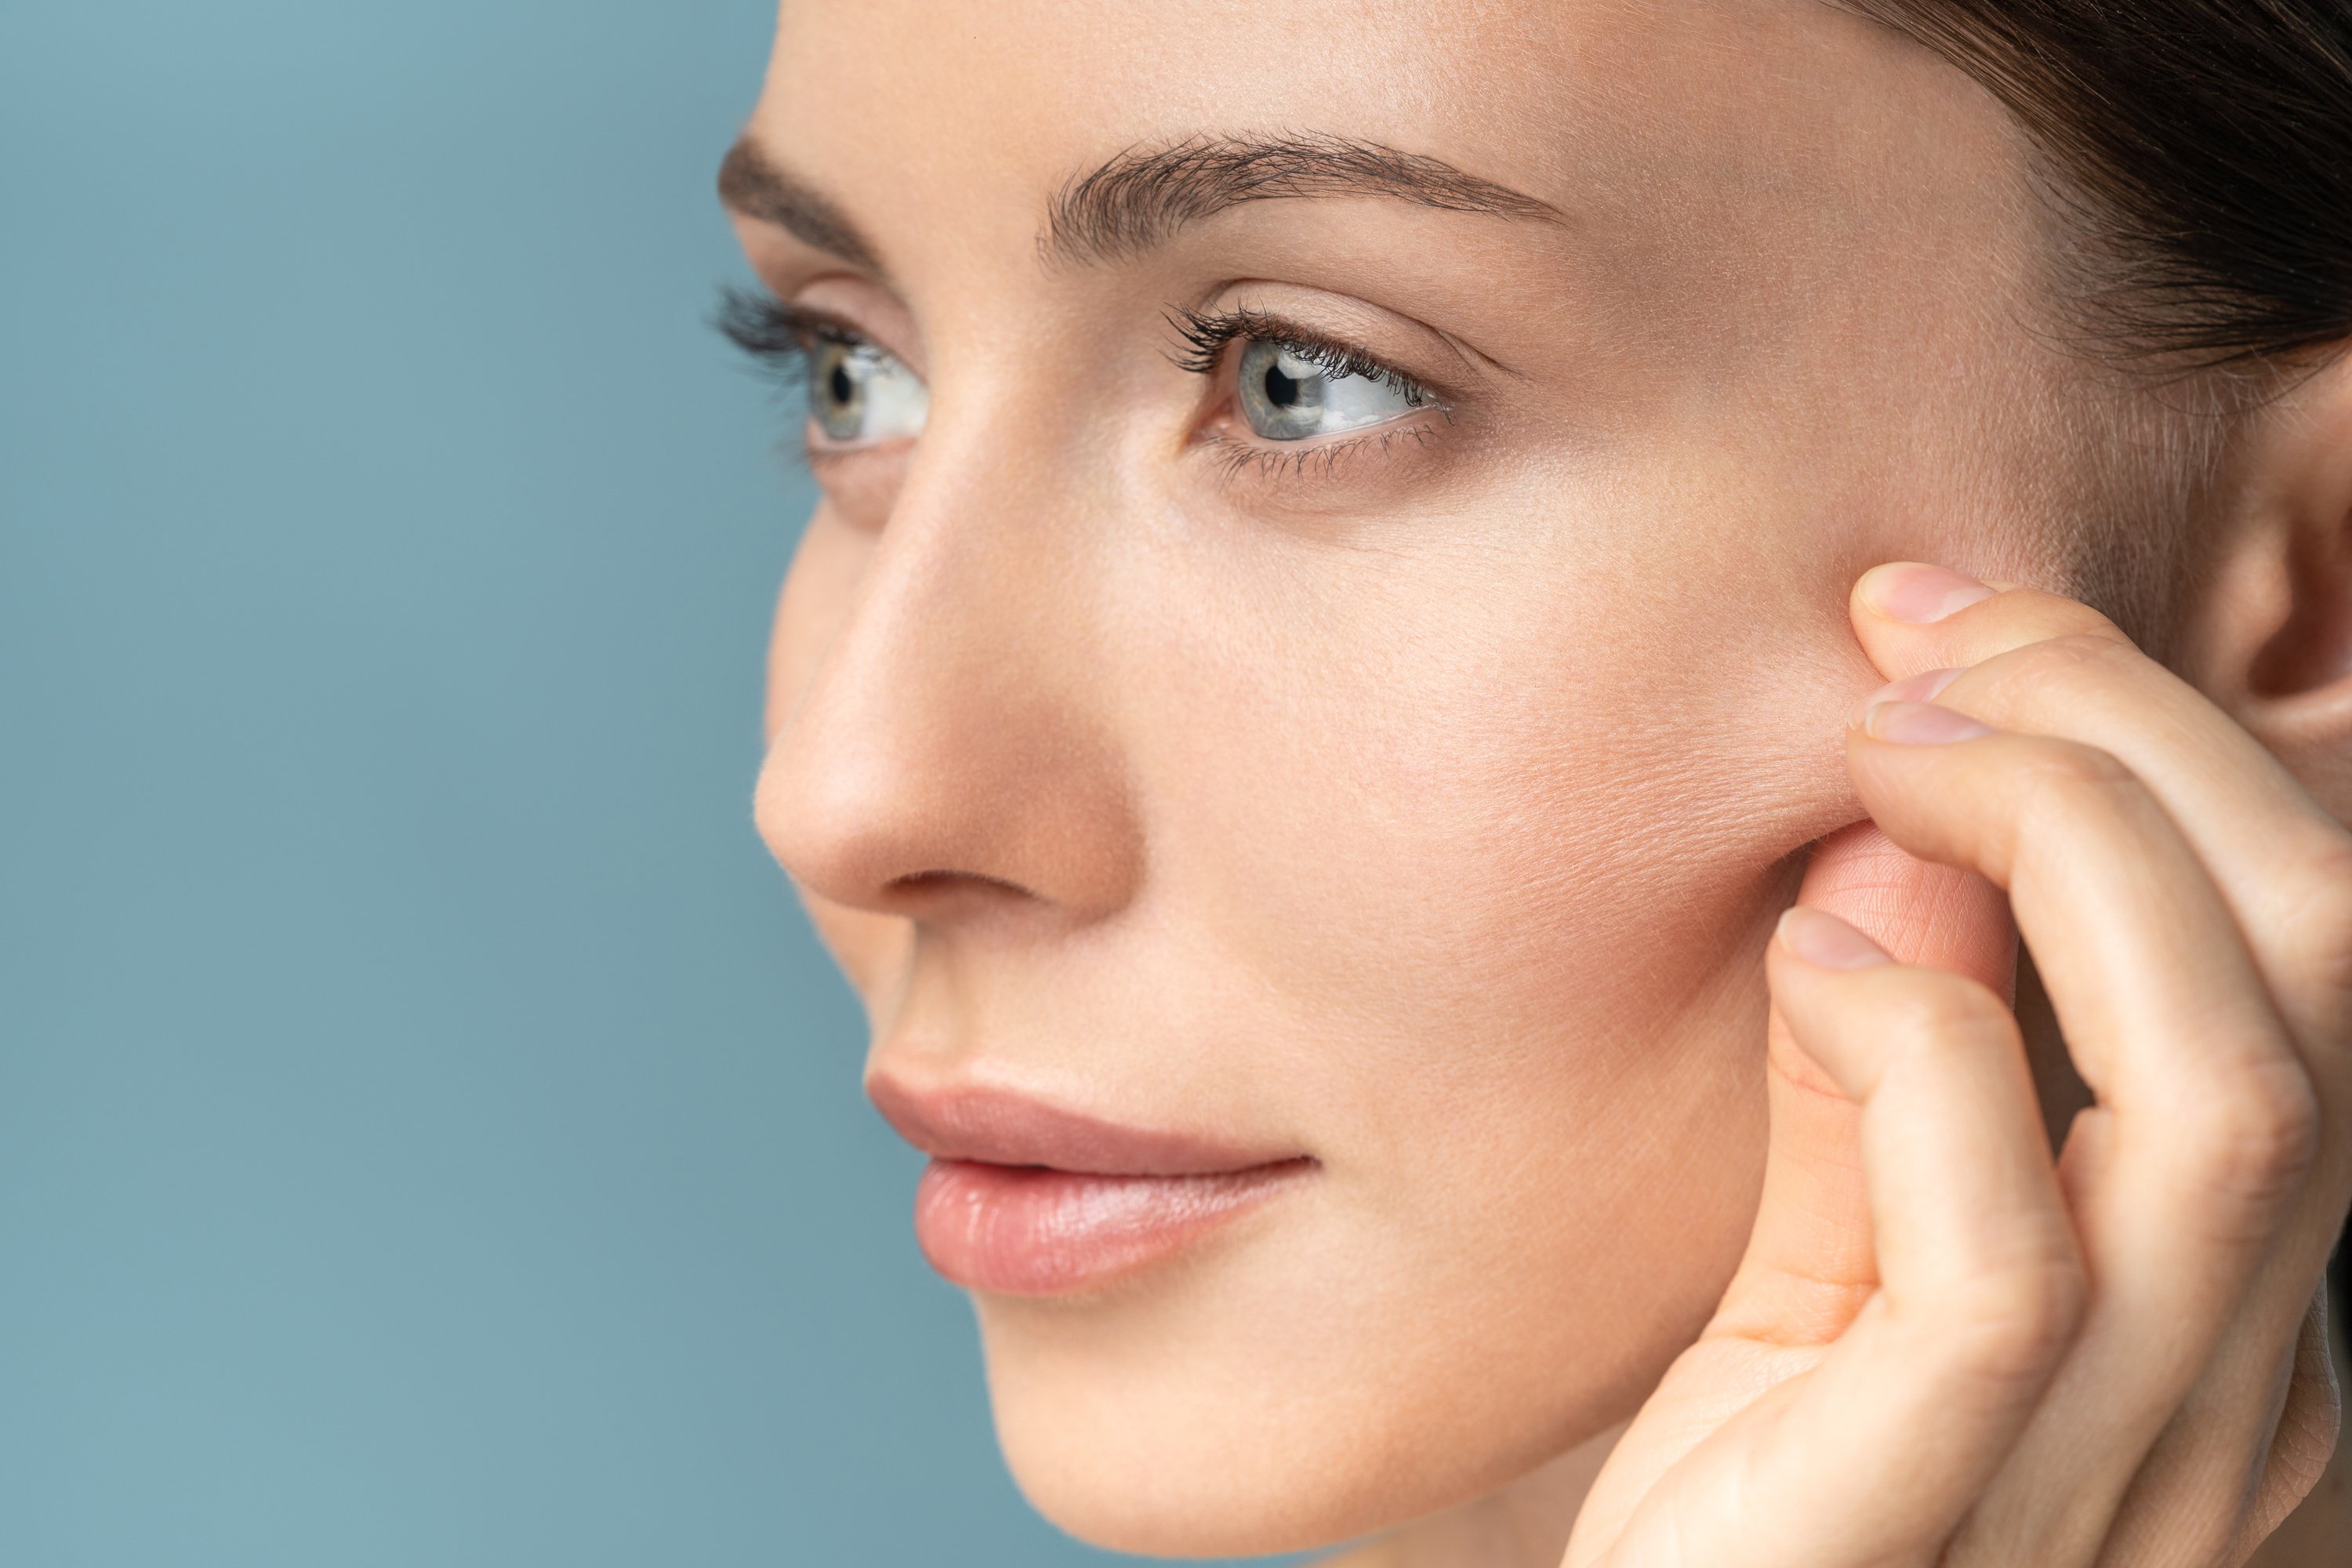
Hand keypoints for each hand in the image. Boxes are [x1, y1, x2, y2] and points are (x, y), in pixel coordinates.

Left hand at [1564, 565, 2350, 1567]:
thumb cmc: (1753, 1521)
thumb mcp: (1827, 1286)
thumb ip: (1883, 1093)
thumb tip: (1906, 843)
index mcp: (2242, 1317)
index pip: (2319, 973)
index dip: (2174, 753)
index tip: (1967, 631)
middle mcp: (2244, 1391)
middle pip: (2325, 977)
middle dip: (2141, 742)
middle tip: (1927, 644)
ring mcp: (2125, 1471)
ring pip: (2228, 1095)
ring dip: (2063, 850)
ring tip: (1885, 756)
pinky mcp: (1943, 1515)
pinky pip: (2009, 1258)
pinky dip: (1920, 1053)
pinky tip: (1810, 964)